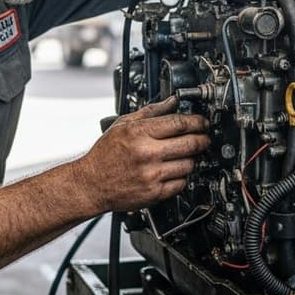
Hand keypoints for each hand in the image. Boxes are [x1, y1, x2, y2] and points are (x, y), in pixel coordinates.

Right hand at [77, 97, 208, 211]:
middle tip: (204, 137)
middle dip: (202, 139)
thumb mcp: (123, 124)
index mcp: (139, 133)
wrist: (90, 184)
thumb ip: (150, 111)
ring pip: (189, 164)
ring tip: (186, 154)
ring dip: (193, 159)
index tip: (203, 122)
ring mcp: (152, 175)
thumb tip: (172, 101)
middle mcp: (147, 153)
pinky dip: (182, 176)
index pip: (179, 123)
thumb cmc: (105, 155)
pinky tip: (175, 170)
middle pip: (190, 143)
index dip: (197, 121)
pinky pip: (181, 183)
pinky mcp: (155, 193)